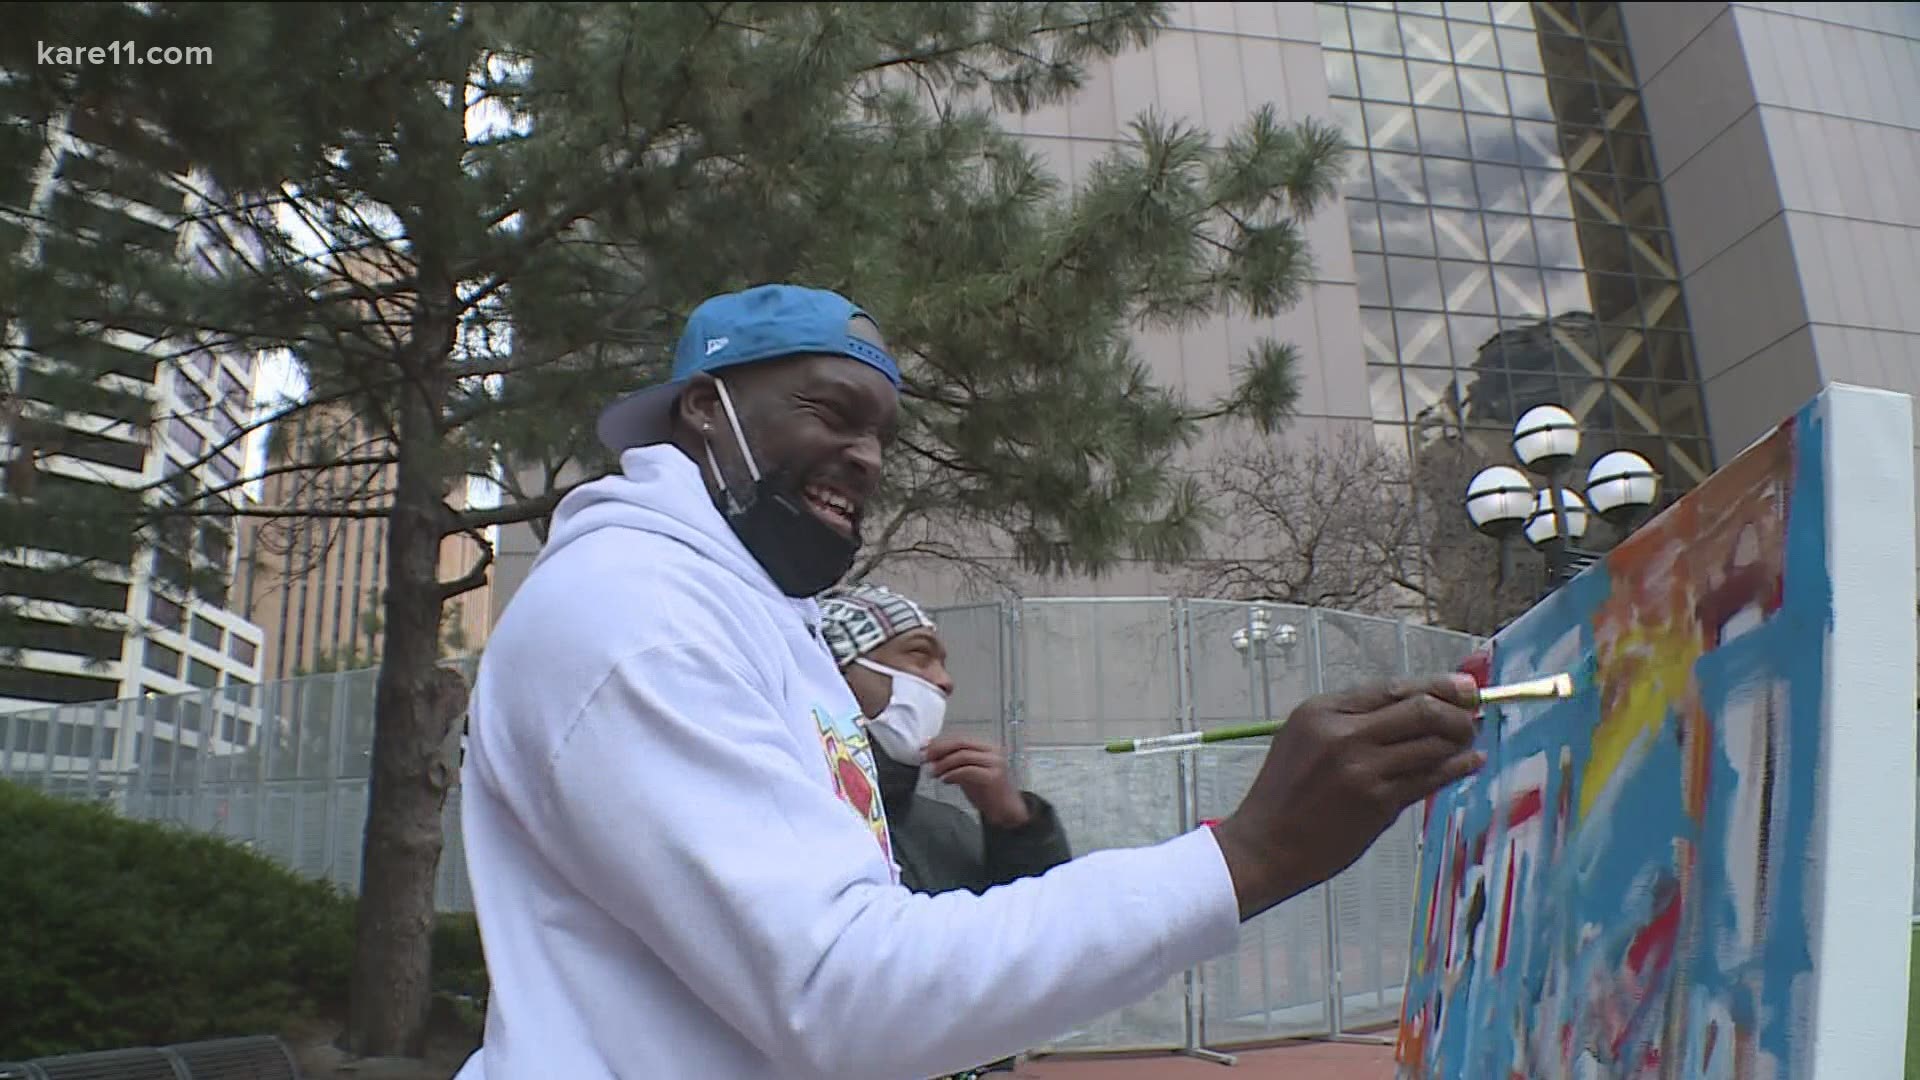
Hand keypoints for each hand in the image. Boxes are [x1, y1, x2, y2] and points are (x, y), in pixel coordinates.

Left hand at [924, 736, 1031, 828]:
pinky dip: (953, 774)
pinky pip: (967, 770)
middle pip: (961, 744)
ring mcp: (994, 763)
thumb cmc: (988, 793)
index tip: (925, 748)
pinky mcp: (993, 776)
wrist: (1007, 811)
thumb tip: (933, 756)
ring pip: (963, 756)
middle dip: (939, 750)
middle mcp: (992, 752)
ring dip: (943, 763)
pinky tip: (944, 780)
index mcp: (987, 748)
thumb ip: (955, 764)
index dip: (940, 743)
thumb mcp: (969, 774)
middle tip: (925, 758)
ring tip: (932, 772)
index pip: (960, 739)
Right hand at [1212, 673, 1483, 921]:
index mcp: (1322, 712)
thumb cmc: (1285, 793)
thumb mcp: (1305, 739)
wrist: (1264, 845)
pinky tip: (1468, 763)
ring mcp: (1362, 769)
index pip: (1393, 688)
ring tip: (1469, 742)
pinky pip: (1430, 778)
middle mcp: (1343, 735)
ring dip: (1459, 741)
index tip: (1466, 687)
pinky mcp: (1377, 803)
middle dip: (1456, 712)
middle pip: (1421, 710)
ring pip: (1432, 744)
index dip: (1437, 685)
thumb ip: (1351, 721)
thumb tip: (1414, 705)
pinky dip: (1456, 768)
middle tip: (1472, 718)